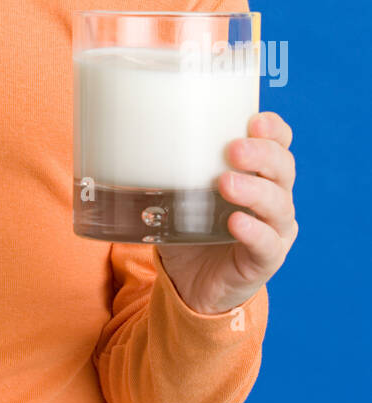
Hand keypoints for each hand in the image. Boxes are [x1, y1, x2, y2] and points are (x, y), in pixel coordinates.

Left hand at [155, 111, 297, 314]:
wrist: (191, 283)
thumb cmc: (190, 227)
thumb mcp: (177, 190)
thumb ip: (163, 165)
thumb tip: (119, 134)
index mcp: (259, 173)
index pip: (279, 144)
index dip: (273, 129)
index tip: (254, 120)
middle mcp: (274, 197)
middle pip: (283, 168)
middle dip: (262, 154)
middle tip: (234, 149)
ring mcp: (274, 230)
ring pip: (278, 204)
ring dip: (254, 190)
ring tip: (225, 183)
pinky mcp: (265, 261)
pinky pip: (267, 245)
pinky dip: (254, 232)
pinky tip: (236, 222)